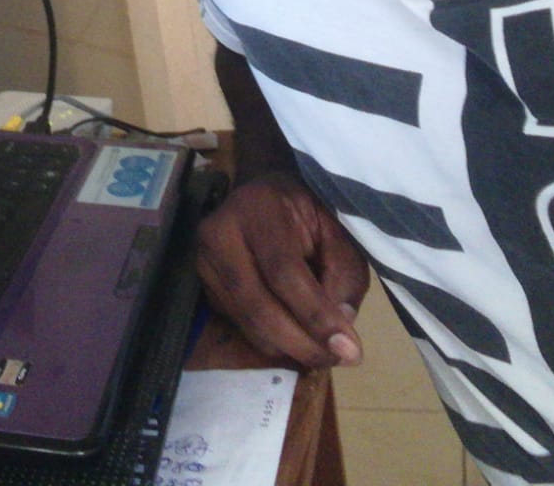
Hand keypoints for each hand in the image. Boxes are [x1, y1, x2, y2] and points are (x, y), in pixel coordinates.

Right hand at [197, 171, 368, 368]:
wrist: (263, 195)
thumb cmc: (306, 210)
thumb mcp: (336, 228)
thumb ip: (344, 272)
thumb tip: (339, 327)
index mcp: (257, 209)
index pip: (284, 271)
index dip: (315, 315)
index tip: (348, 348)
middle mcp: (220, 234)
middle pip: (258, 305)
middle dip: (301, 342)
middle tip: (338, 359)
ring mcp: (205, 261)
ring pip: (247, 322)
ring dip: (289, 348)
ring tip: (325, 353)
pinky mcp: (204, 285)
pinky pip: (240, 325)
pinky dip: (273, 341)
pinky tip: (299, 339)